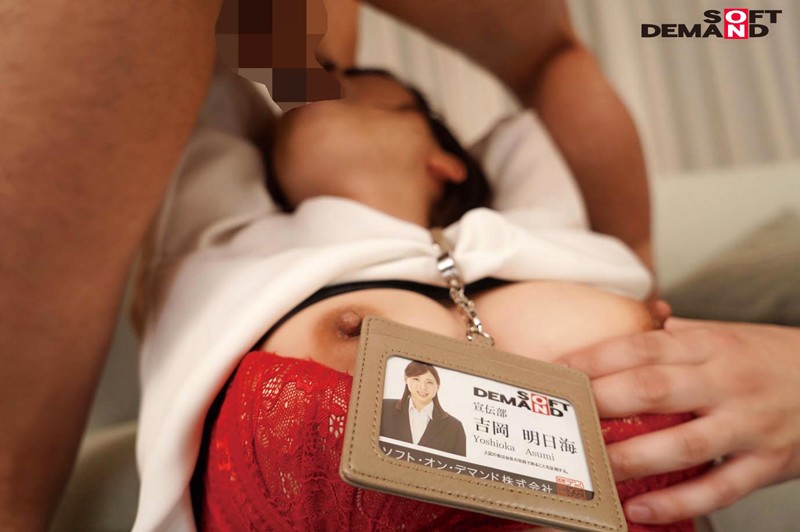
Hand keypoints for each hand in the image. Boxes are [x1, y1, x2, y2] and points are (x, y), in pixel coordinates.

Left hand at [555, 318, 799, 523]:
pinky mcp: (767, 463)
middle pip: (654, 390)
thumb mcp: (721, 334)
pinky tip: (641, 508)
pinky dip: (677, 502)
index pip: (641, 347)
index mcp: (708, 345)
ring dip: (631, 459)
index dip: (594, 358)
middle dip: (602, 403)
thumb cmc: (765, 357)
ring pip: (683, 444)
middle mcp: (726, 382)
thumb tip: (621, 325)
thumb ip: (671, 335)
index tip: (557, 371)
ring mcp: (748, 424)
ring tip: (593, 468)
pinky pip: (718, 488)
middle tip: (563, 418)